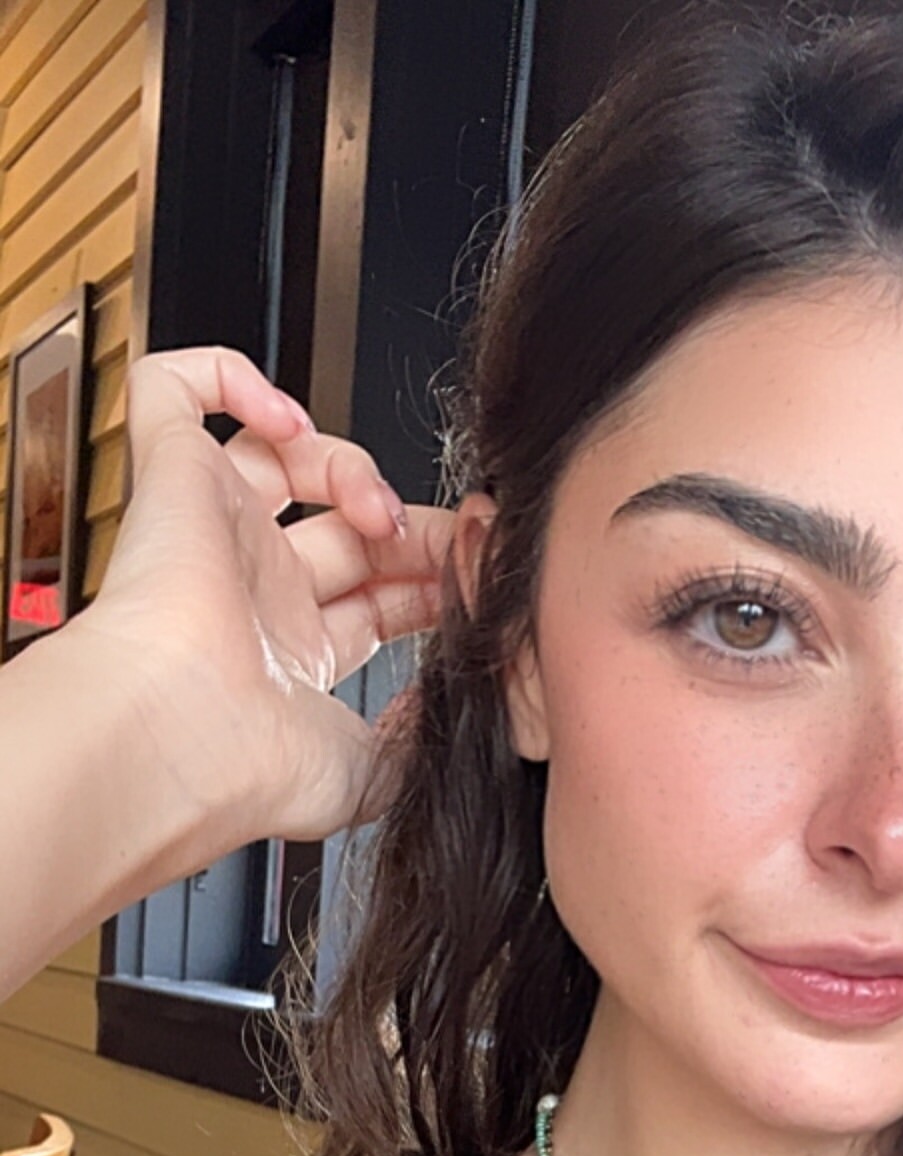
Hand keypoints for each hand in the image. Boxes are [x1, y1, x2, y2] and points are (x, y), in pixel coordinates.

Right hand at [72, 345, 454, 849]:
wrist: (182, 736)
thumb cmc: (254, 766)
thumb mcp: (370, 774)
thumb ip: (417, 741)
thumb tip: (443, 709)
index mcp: (295, 655)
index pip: (377, 594)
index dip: (431, 575)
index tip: (476, 573)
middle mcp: (254, 590)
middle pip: (346, 525)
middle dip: (410, 523)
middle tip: (451, 536)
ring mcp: (213, 531)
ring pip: (282, 456)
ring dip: (350, 464)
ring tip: (374, 507)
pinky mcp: (171, 479)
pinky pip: (175, 390)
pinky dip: (231, 379)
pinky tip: (285, 420)